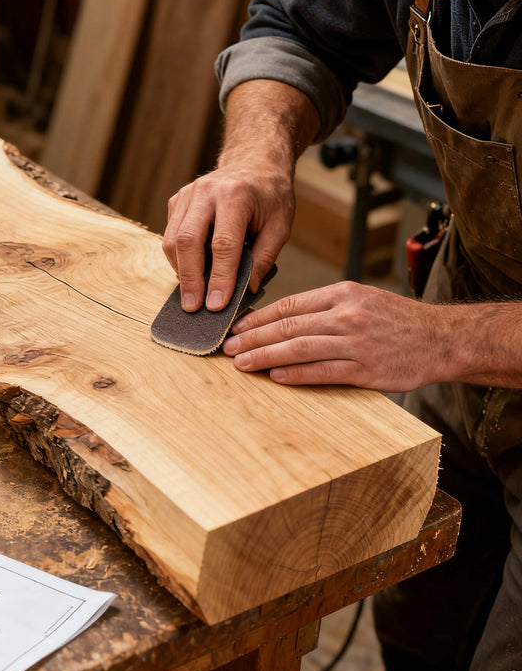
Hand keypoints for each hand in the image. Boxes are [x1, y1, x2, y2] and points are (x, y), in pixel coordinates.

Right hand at [162, 162, 292, 312]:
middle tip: (193, 307)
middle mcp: (206, 191)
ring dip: (181, 272)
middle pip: (188, 241)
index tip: (217, 305)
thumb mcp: (280, 225)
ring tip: (192, 295)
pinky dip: (178, 259)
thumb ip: (264, 258)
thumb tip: (246, 291)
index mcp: (236, 195)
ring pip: (173, 240)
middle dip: (190, 279)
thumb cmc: (270, 196)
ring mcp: (187, 195)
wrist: (254, 161)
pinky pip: (170, 236)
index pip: (223, 244)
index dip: (219, 277)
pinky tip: (191, 272)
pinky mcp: (176, 201)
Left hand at [222, 281, 445, 390]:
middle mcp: (346, 315)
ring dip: (265, 356)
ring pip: (299, 348)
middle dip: (252, 338)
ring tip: (242, 364)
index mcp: (342, 294)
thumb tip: (281, 320)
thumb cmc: (397, 320)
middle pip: (287, 326)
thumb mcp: (361, 299)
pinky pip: (323, 372)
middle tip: (227, 348)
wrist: (443, 338)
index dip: (257, 317)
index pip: (289, 305)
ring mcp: (356, 343)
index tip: (236, 328)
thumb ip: (324, 308)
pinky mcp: (366, 370)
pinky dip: (295, 374)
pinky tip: (274, 376)